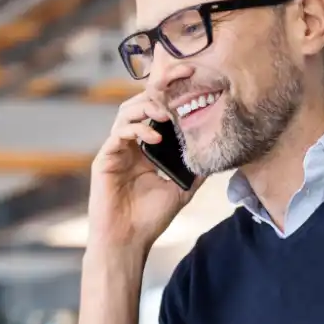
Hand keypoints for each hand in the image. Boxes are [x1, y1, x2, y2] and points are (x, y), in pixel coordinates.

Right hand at [86, 92, 200, 251]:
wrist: (128, 241)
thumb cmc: (151, 218)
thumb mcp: (182, 188)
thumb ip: (196, 169)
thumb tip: (218, 154)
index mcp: (146, 148)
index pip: (156, 112)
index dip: (170, 95)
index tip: (190, 82)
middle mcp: (130, 144)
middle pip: (140, 103)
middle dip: (159, 91)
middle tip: (179, 85)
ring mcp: (116, 149)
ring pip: (127, 112)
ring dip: (148, 107)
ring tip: (167, 114)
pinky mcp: (105, 159)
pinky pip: (118, 133)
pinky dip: (137, 129)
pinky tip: (154, 138)